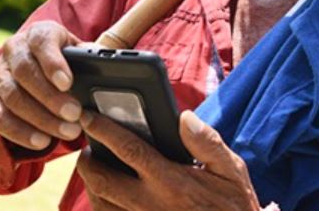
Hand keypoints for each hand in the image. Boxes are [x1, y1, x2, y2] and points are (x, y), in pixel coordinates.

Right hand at [0, 20, 83, 149]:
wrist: (33, 69)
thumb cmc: (65, 62)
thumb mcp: (78, 54)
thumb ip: (91, 58)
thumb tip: (110, 65)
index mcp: (39, 33)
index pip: (42, 41)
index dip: (53, 62)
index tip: (68, 83)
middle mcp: (14, 49)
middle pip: (25, 72)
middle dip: (51, 97)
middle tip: (74, 115)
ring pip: (13, 97)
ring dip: (40, 118)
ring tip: (67, 132)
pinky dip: (19, 132)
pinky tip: (42, 141)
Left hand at [77, 109, 262, 210]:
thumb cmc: (233, 207)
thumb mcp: (232, 172)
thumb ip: (207, 143)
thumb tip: (184, 117)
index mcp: (171, 182)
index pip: (129, 149)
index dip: (104, 130)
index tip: (89, 116)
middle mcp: (150, 204)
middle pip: (100, 179)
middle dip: (86, 160)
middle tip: (87, 145)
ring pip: (98, 204)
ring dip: (90, 184)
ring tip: (95, 167)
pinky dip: (101, 205)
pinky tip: (108, 194)